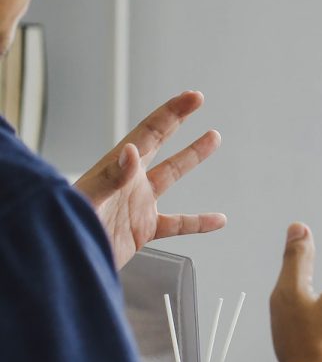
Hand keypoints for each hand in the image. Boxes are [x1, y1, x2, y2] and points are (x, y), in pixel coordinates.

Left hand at [74, 91, 225, 268]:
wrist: (63, 263)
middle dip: (178, 119)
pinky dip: (199, 222)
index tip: (192, 97)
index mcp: (116, 168)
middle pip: (159, 142)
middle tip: (197, 98)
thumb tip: (132, 151)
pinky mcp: (143, 230)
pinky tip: (218, 220)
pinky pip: (178, 224)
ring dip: (192, 156)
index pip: (148, 132)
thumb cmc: (64, 229)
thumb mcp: (87, 200)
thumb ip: (110, 177)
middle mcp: (129, 181)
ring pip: (171, 175)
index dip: (171, 113)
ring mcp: (137, 204)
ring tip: (213, 138)